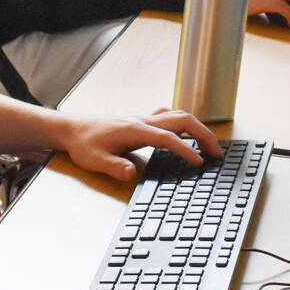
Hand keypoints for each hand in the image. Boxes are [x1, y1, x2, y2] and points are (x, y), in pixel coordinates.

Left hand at [56, 108, 222, 180]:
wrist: (72, 128)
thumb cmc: (83, 144)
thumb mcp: (94, 160)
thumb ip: (114, 167)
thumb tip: (131, 174)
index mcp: (134, 130)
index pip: (168, 138)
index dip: (186, 150)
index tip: (199, 162)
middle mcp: (143, 120)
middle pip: (182, 120)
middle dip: (203, 135)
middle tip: (217, 153)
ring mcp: (143, 118)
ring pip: (179, 115)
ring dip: (197, 128)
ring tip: (209, 145)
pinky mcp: (142, 120)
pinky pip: (169, 116)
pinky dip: (184, 124)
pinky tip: (187, 135)